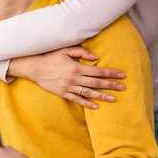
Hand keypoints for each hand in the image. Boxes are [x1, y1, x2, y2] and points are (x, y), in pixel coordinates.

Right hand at [8, 47, 125, 109]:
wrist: (34, 68)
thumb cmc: (50, 57)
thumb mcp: (65, 50)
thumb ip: (81, 51)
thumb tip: (96, 57)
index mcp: (76, 67)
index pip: (98, 71)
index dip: (110, 73)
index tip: (122, 75)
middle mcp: (74, 78)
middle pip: (96, 83)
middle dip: (111, 85)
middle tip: (123, 87)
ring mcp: (69, 87)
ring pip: (89, 93)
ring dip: (102, 96)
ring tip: (113, 98)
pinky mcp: (63, 93)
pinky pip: (77, 99)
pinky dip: (87, 103)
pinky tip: (96, 106)